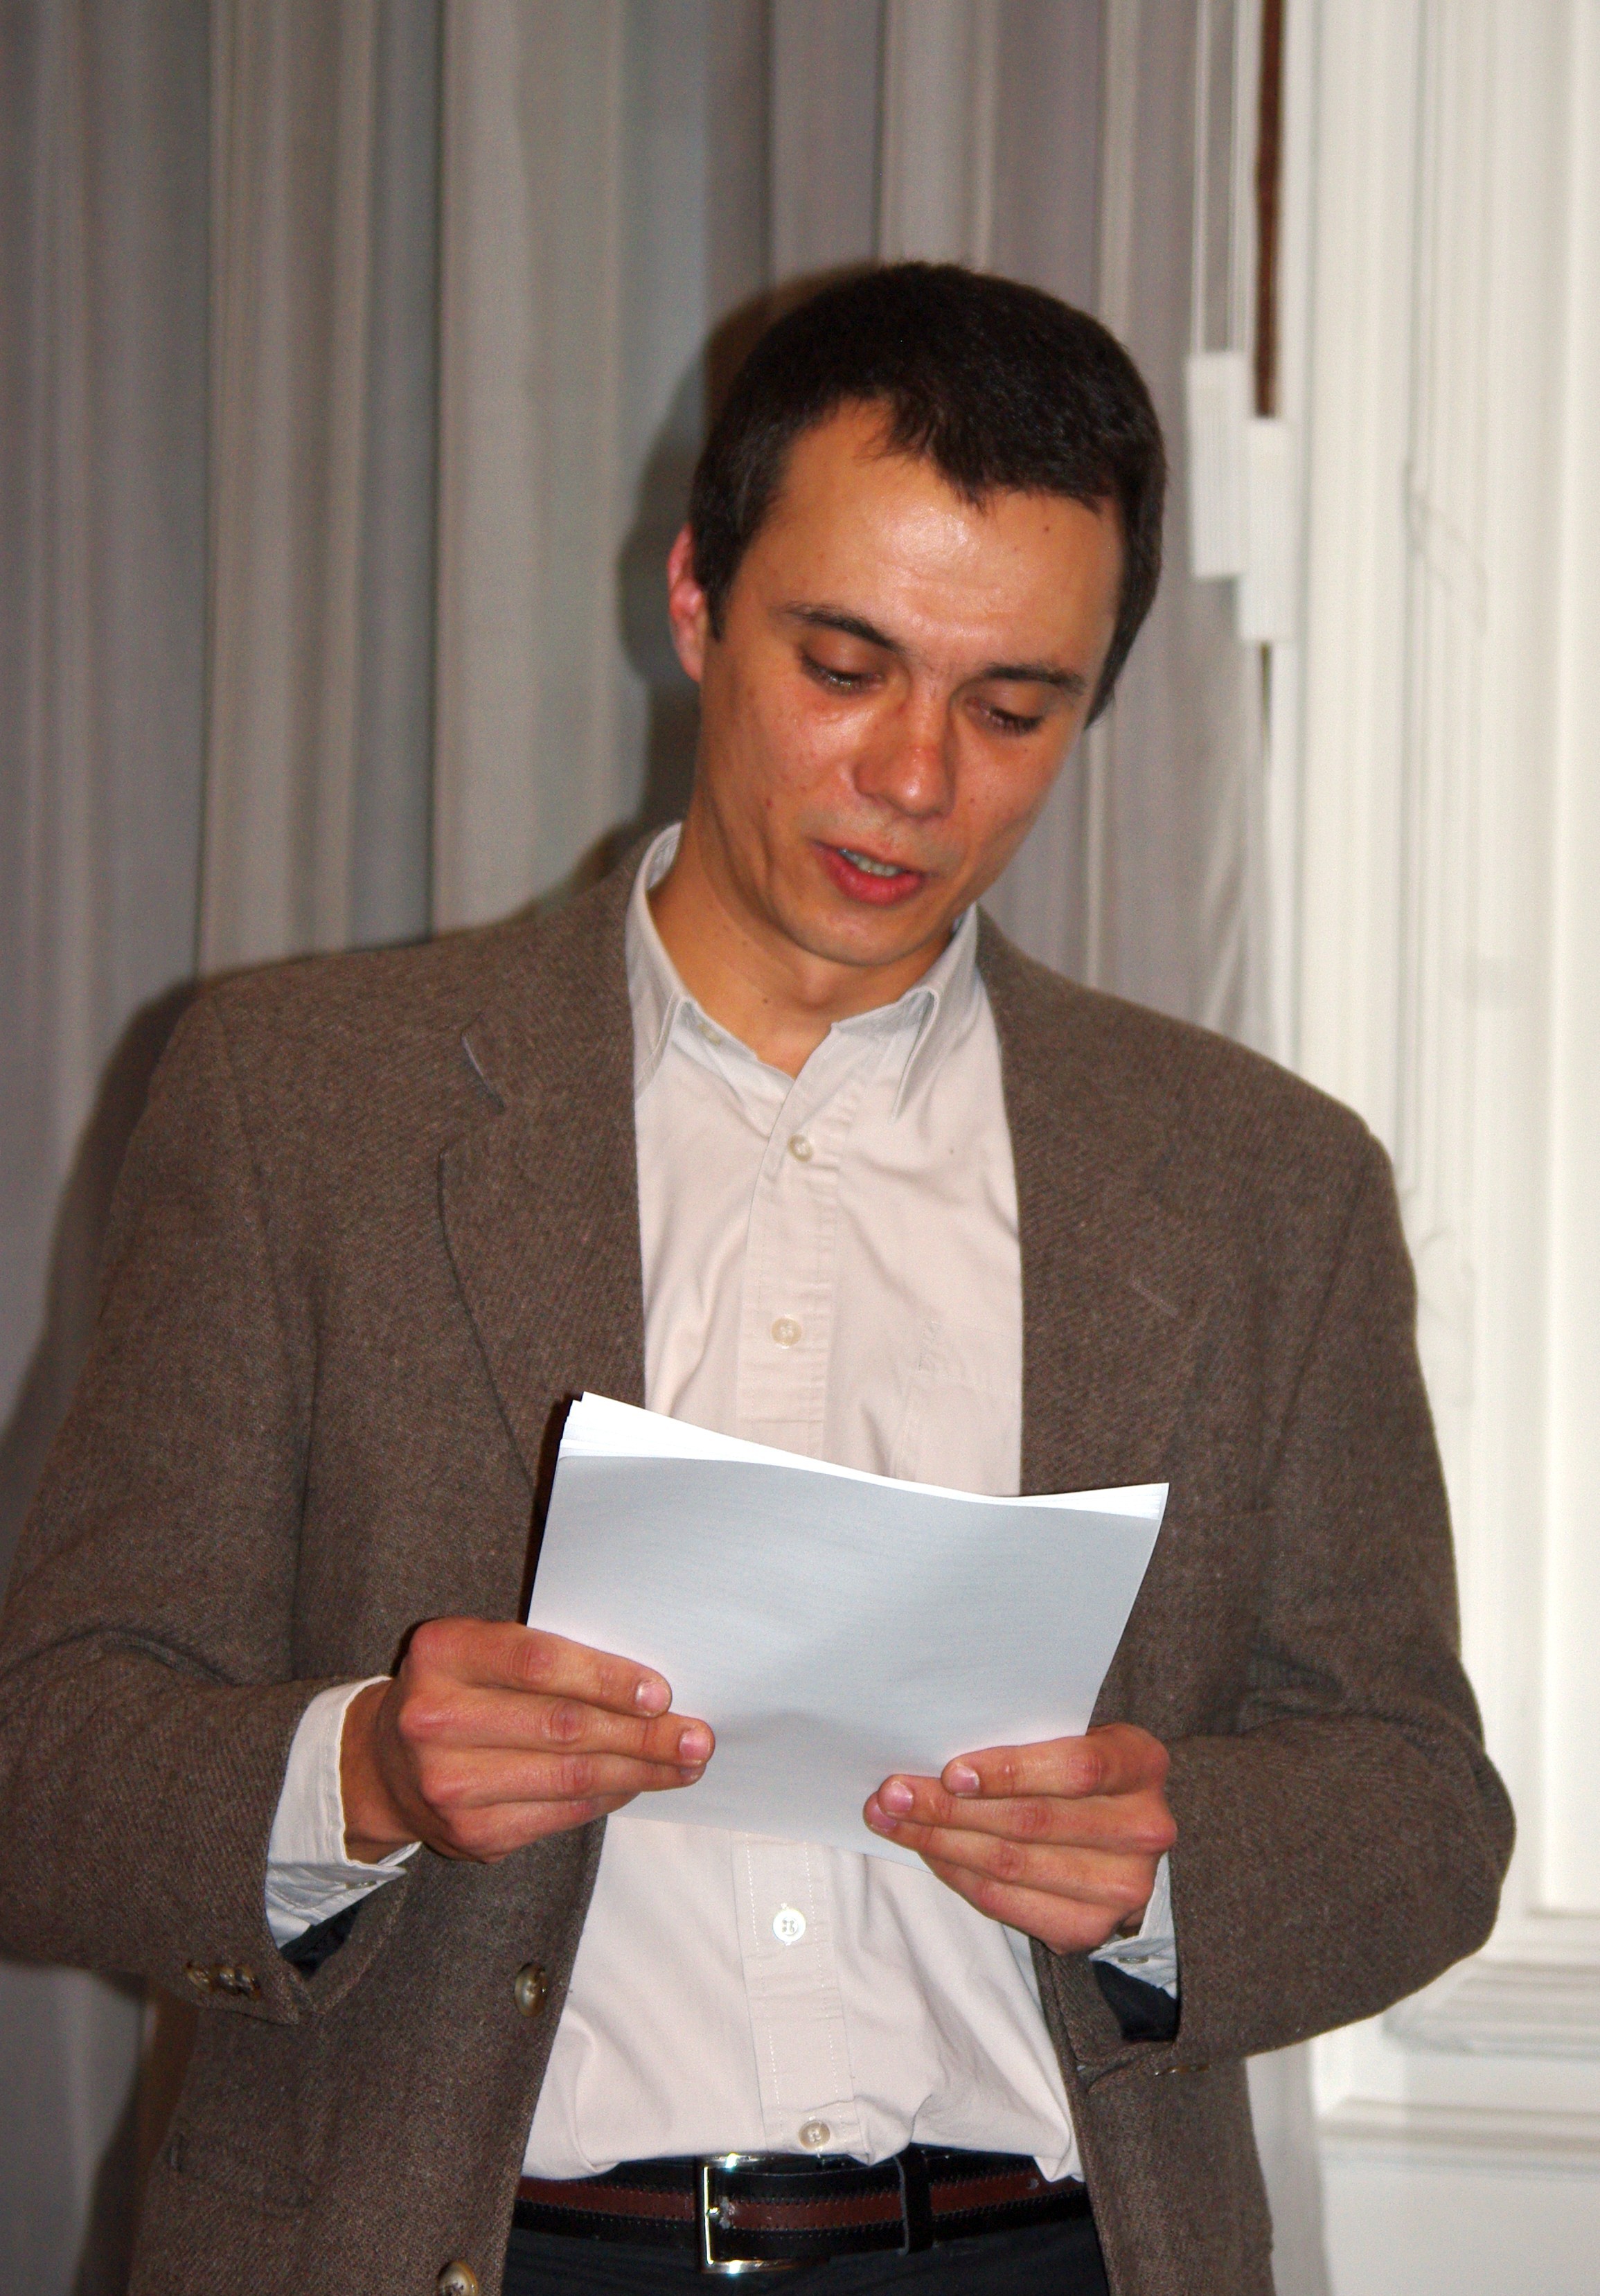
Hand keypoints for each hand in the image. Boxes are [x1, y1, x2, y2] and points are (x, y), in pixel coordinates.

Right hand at [340, 1619, 713, 1862]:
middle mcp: (435, 1718)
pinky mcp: (470, 1833)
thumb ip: (543, 1656)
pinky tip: (638, 1785)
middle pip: (562, 1727)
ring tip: (685, 1764)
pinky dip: (608, 1799)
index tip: (661, 1692)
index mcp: (441, 1652)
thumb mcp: (479, 1651)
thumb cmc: (456, 1690)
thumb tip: (646, 1688)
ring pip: (569, 1778)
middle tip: (696, 1736)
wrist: (384, 1763)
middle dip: (643, 1734)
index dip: (605, 1679)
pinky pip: (559, 1814)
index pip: (537, 1664)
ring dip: (639, 1772)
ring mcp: (449, 1783)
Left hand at [863, 1723, 1173, 1952]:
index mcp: (1140, 1763)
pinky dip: (957, 1875)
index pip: (1077, 1769)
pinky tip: (928, 1851)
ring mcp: (1122, 1887)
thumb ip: (1025, 1736)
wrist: (1121, 1839)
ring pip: (1010, 1864)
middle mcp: (1143, 1828)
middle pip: (1031, 1821)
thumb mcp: (1071, 1735)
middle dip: (949, 1808)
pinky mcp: (1090, 1928)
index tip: (950, 1772)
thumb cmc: (1077, 1773)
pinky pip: (1005, 1903)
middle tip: (892, 1795)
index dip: (1010, 1772)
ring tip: (892, 1820)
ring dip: (940, 1842)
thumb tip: (933, 1742)